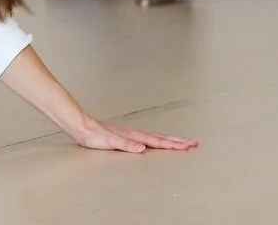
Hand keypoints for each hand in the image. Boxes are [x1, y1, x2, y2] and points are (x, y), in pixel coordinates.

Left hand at [71, 120, 198, 153]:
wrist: (84, 129)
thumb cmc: (95, 136)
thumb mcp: (110, 142)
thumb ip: (127, 145)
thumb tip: (142, 148)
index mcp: (135, 136)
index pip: (159, 142)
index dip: (174, 145)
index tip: (188, 146)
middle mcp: (136, 134)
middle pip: (162, 138)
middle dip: (178, 141)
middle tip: (193, 143)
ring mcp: (133, 135)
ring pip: (157, 137)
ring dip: (171, 140)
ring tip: (182, 142)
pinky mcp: (128, 137)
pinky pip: (149, 139)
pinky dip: (159, 141)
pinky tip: (158, 143)